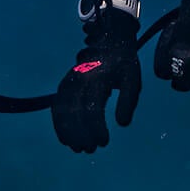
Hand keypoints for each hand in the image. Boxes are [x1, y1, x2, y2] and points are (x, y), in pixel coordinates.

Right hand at [51, 5, 141, 153]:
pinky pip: (57, 106)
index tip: (104, 142)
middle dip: (81, 134)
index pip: (92, 109)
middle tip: (91, 149)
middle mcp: (80, 81)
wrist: (109, 41)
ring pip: (62, 110)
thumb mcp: (133, 78)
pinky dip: (59, 123)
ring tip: (78, 148)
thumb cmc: (123, 63)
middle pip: (74, 112)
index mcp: (98, 79)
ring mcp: (70, 82)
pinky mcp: (65, 85)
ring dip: (68, 131)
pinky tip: (65, 139)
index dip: (96, 128)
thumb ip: (128, 101)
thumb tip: (122, 124)